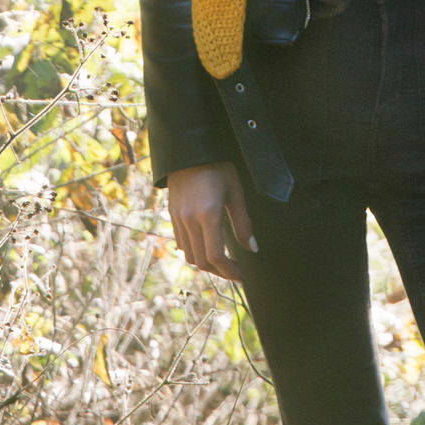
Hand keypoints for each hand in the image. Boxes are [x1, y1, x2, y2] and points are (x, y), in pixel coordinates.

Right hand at [167, 162, 256, 280]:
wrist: (189, 149)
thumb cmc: (218, 168)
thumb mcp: (236, 193)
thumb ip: (243, 223)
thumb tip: (252, 248)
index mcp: (208, 214)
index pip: (215, 256)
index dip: (229, 271)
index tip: (241, 275)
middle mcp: (189, 220)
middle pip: (201, 261)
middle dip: (219, 271)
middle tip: (235, 271)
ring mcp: (178, 218)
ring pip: (189, 255)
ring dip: (206, 263)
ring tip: (223, 261)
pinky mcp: (172, 215)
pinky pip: (181, 243)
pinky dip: (194, 251)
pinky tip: (207, 246)